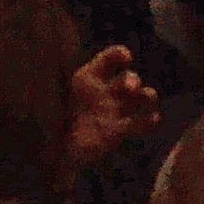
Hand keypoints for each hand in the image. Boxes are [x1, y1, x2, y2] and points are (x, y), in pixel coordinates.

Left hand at [63, 44, 160, 170]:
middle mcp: (106, 90)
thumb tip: (52, 60)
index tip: (126, 57)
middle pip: (129, 78)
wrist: (52, 148)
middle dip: (132, 80)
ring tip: (147, 97)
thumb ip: (56, 79)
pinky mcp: (120, 131)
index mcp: (89, 77)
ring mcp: (115, 110)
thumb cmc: (51, 116)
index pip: (109, 59)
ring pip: (140, 97)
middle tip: (129, 88)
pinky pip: (140, 123)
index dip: (119, 55)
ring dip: (147, 95)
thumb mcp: (52, 93)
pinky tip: (152, 118)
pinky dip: (149, 120)